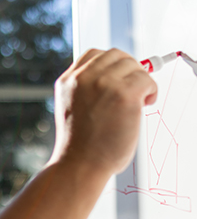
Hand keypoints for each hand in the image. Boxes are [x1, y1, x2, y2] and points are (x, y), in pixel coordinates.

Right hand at [51, 48, 157, 175]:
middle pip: (116, 55)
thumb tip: (118, 77)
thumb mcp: (73, 108)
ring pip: (133, 65)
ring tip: (138, 101)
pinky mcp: (124, 94)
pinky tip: (144, 105)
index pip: (94, 54)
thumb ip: (87, 89)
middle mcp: (83, 78)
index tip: (118, 78)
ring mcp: (103, 83)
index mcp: (68, 81)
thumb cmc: (79, 145)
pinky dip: (150, 91)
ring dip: (140, 81)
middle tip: (133, 90)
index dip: (110, 64)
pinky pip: (147, 80)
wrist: (78, 164)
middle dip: (128, 70)